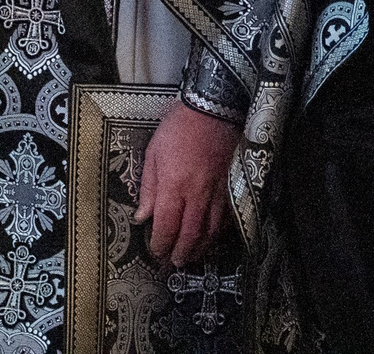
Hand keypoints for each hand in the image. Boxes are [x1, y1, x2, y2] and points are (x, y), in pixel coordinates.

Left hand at [135, 102, 238, 266]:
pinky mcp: (231, 188)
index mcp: (174, 185)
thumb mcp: (153, 152)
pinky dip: (218, 234)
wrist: (213, 109)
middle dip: (180, 253)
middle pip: (190, 235)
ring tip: (191, 257)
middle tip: (174, 263)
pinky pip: (226, 219)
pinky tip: (212, 238)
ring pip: (210, 231)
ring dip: (200, 249)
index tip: (156, 251)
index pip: (166, 225)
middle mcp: (197, 194)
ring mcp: (217, 193)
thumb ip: (149, 187)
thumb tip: (142, 215)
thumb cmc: (178, 127)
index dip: (160, 243)